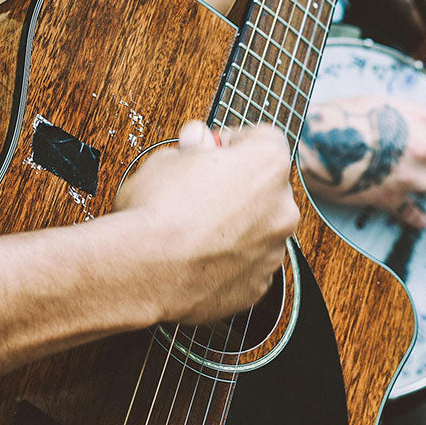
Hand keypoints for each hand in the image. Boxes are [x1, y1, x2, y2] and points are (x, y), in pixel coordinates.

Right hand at [112, 121, 298, 324]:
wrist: (144, 272)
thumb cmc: (155, 212)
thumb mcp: (166, 159)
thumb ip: (192, 148)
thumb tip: (197, 141)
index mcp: (267, 164)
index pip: (263, 139)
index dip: (232, 143)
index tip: (210, 151)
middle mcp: (282, 207)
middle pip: (265, 187)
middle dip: (236, 186)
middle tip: (198, 191)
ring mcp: (273, 249)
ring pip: (258, 228)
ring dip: (235, 225)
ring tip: (193, 230)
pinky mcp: (258, 285)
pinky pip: (247, 264)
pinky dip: (228, 260)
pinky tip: (197, 257)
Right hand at [298, 96, 425, 228]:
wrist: (315, 142)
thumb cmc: (339, 117)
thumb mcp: (377, 102)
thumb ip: (402, 113)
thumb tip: (413, 121)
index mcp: (421, 119)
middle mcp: (425, 149)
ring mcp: (411, 177)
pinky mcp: (392, 199)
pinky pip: (414, 215)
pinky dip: (418, 220)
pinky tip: (420, 222)